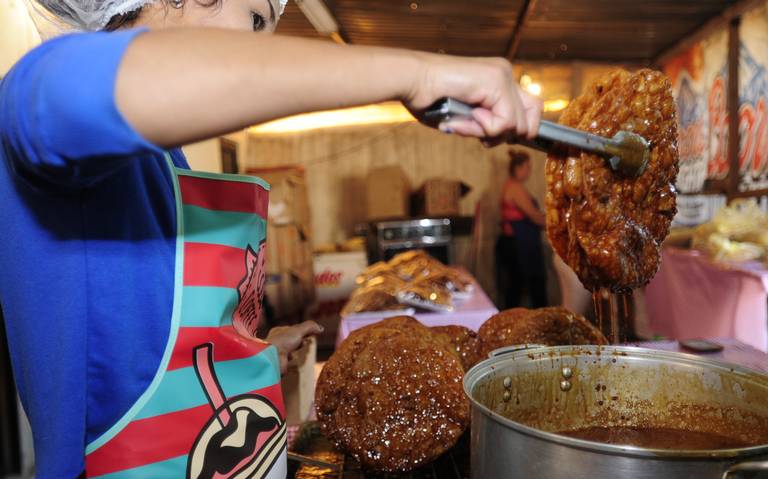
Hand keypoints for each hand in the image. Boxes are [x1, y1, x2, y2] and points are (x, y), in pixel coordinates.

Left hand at [265, 321, 322, 373]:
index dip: (302, 331)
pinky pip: (289, 361)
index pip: (293, 329)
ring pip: (290, 351)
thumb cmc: (283, 341)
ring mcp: (278, 353)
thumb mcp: (299, 330)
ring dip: (297, 351)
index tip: (311, 333)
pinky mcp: (280, 363)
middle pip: (292, 340)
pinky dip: (293, 361)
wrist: (273, 358)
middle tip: (308, 342)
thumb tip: (320, 328)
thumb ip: (310, 327)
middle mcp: (277, 341)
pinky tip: (296, 360)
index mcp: (280, 331)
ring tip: (304, 351)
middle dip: (300, 341)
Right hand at [404, 54, 541, 142]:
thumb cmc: (428, 99)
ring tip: (464, 123)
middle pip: (533, 117)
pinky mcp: (497, 82)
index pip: (528, 110)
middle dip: (505, 136)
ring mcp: (503, 75)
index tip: (487, 137)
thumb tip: (499, 138)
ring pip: (520, 124)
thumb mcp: (464, 117)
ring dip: (490, 133)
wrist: (411, 80)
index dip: (513, 130)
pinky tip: (464, 117)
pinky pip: (506, 122)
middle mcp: (505, 73)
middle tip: (476, 133)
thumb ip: (485, 125)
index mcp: (498, 78)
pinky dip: (484, 129)